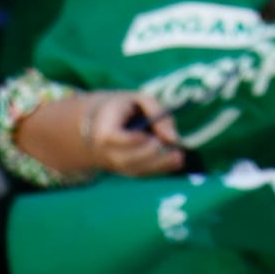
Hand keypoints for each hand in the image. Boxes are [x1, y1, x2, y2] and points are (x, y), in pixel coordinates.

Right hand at [61, 91, 182, 179]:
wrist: (96, 121)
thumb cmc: (121, 107)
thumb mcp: (137, 99)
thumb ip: (156, 110)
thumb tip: (173, 138)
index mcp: (102, 129)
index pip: (112, 139)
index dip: (135, 141)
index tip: (154, 137)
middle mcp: (102, 150)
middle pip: (125, 159)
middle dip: (151, 154)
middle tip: (172, 147)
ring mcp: (111, 163)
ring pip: (133, 170)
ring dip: (159, 165)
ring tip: (179, 155)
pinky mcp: (122, 170)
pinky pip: (139, 174)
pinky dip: (159, 169)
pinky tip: (176, 161)